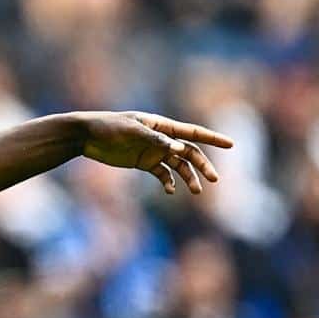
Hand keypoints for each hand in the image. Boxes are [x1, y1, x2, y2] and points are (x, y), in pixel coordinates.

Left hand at [77, 111, 233, 193]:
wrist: (87, 136)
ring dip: (189, 178)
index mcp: (162, 126)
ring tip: (196, 191)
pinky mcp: (144, 162)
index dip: (212, 138)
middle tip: (214, 179)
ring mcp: (154, 151)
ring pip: (178, 166)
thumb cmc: (109, 128)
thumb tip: (179, 149)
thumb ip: (156, 140)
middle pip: (190, 153)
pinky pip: (162, 174)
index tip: (231, 144)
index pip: (192, 132)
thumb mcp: (132, 132)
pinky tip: (169, 191)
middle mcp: (162, 139)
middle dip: (203, 165)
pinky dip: (168, 182)